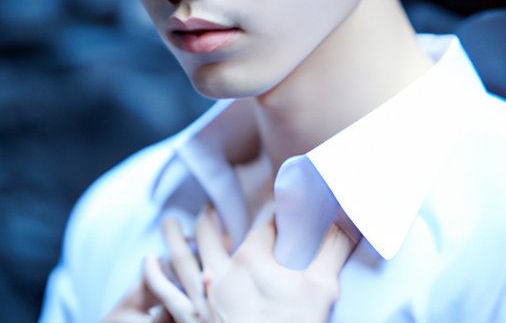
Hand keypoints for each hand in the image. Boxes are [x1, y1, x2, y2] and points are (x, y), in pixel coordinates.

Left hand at [148, 208, 354, 322]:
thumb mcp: (322, 290)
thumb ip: (334, 249)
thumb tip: (350, 219)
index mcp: (249, 262)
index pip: (261, 224)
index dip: (271, 212)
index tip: (275, 202)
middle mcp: (218, 274)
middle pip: (207, 233)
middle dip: (207, 216)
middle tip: (207, 205)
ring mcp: (201, 299)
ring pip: (180, 258)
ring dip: (174, 238)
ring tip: (168, 224)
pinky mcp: (190, 322)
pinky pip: (165, 295)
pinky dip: (155, 278)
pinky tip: (148, 265)